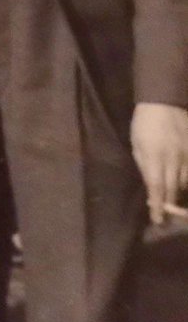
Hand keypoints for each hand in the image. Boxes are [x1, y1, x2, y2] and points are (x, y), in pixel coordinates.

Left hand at [130, 102, 187, 223]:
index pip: (157, 187)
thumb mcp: (137, 146)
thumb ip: (144, 167)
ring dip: (181, 193)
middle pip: (173, 188)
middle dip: (170, 204)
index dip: (158, 206)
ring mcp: (187, 153)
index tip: (158, 219)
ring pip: (186, 181)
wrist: (164, 102)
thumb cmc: (144, 124)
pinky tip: (185, 183)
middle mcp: (173, 158)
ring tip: (176, 201)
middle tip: (168, 216)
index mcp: (154, 156)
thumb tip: (152, 188)